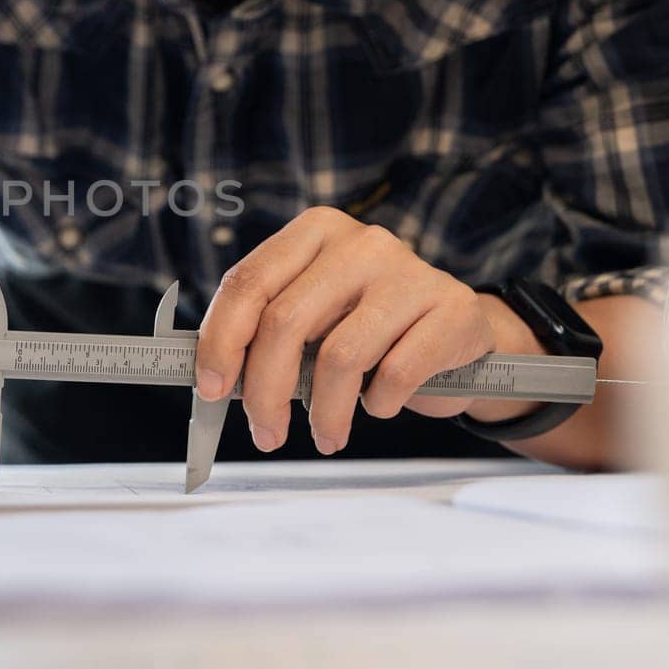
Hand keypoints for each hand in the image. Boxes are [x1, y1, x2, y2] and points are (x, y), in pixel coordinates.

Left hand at [195, 206, 502, 454]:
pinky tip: (379, 406)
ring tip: (326, 435)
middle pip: (285, 322)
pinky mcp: (452, 309)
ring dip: (324, 412)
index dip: (220, 341)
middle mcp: (360, 243)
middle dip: (265, 391)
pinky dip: (378, 404)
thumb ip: (268, 331)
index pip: (248, 283)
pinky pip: (396, 373)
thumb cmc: (370, 328)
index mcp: (314, 232)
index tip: (212, 389)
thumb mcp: (316, 314)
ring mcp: (409, 272)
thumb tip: (213, 378)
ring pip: (340, 356)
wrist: (457, 332)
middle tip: (265, 433)